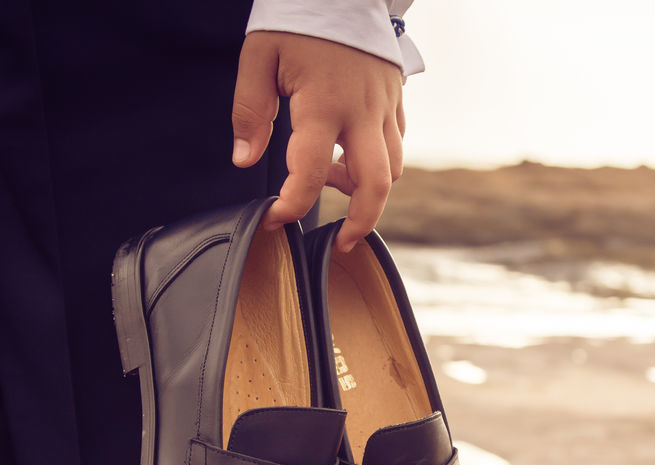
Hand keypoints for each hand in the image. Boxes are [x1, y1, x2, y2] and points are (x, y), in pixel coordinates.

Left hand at [231, 31, 405, 252]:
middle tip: (342, 241)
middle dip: (360, 222)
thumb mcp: (259, 58)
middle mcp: (362, 112)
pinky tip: (350, 152)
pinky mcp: (397, 101)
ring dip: (366, 188)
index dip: (293, 205)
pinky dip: (377, 161)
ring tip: (334, 180)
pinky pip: (396, 144)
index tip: (276, 220)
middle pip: (376, 185)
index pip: (310, 172)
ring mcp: (385, 108)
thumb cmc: (297, 20)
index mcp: (324, 104)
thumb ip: (250, 111)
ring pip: (392, 168)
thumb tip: (245, 160)